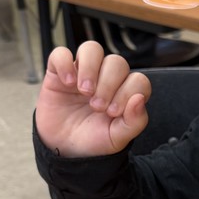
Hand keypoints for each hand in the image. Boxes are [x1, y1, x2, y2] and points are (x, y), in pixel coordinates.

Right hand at [35, 42, 150, 157]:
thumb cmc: (93, 141)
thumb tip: (139, 99)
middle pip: (116, 62)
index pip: (138, 79)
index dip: (127, 93)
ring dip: (90, 68)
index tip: (112, 113)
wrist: (63, 149)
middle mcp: (106, 78)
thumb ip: (134, 122)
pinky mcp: (58, 72)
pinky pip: (61, 54)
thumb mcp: (117, 138)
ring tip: (84, 91)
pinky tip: (67, 83)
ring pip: (92, 49)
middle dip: (108, 84)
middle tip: (97, 106)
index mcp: (124, 93)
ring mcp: (82, 73)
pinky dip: (65, 64)